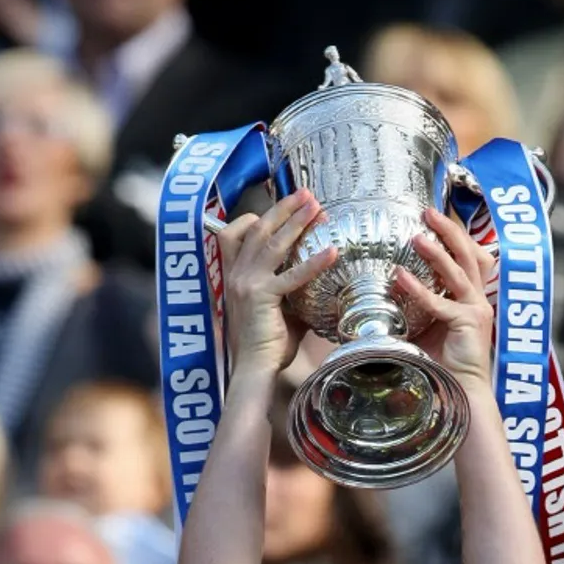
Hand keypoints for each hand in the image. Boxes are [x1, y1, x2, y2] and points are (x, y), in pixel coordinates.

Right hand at [218, 190, 336, 375]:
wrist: (253, 368)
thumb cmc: (266, 345)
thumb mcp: (278, 311)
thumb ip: (293, 293)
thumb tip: (321, 289)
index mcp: (232, 275)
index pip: (233, 233)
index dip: (256, 217)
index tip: (281, 208)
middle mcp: (235, 274)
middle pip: (257, 228)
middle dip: (283, 209)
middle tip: (306, 195)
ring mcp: (246, 283)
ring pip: (272, 242)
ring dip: (296, 221)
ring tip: (316, 207)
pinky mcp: (262, 297)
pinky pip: (291, 275)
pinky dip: (313, 262)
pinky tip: (332, 252)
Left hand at [394, 207, 494, 389]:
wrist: (461, 393)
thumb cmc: (444, 364)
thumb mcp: (427, 328)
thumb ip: (414, 309)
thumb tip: (383, 294)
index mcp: (472, 297)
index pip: (470, 256)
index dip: (456, 235)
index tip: (435, 218)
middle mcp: (478, 298)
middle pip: (469, 253)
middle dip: (450, 230)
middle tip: (428, 211)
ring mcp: (476, 309)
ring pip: (458, 271)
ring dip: (437, 251)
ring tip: (417, 235)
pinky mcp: (468, 323)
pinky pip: (440, 302)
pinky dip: (419, 289)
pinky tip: (399, 277)